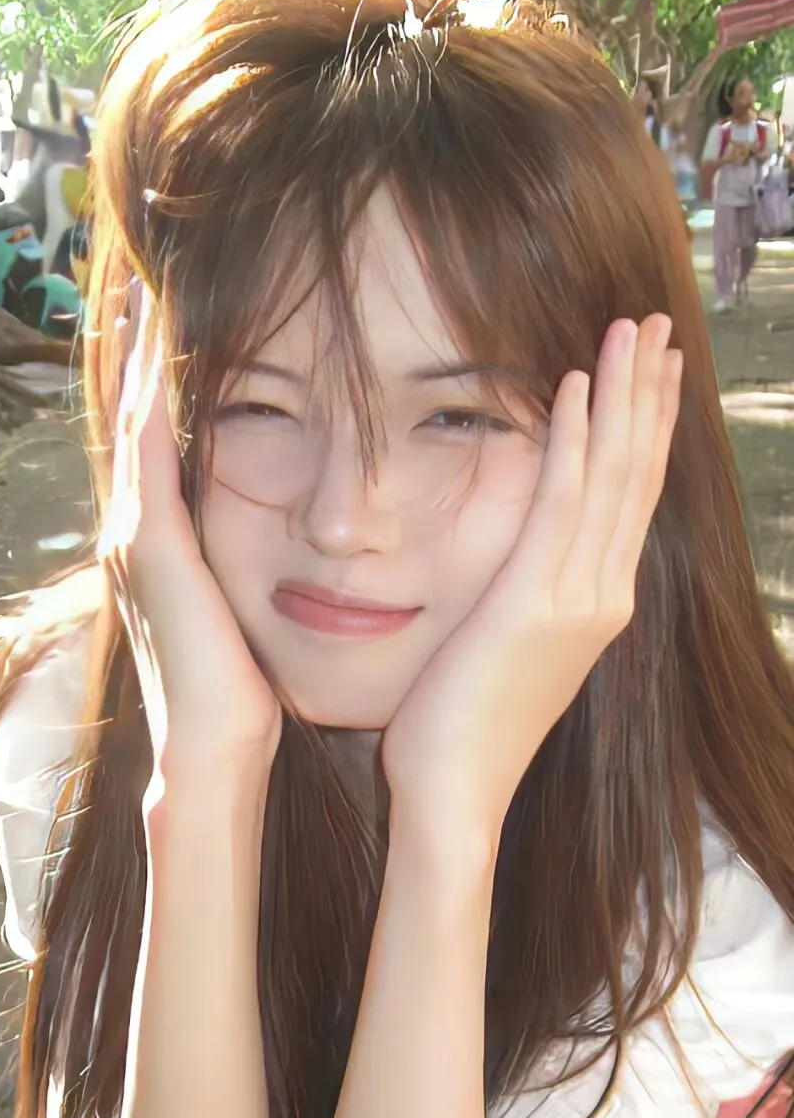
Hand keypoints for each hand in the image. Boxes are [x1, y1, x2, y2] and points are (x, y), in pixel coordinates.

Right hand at [100, 285, 281, 778]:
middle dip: (124, 339)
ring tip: (134, 272)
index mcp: (158, 544)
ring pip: (124, 411)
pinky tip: (156, 328)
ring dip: (128, 342)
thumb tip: (299, 542)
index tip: (161, 307)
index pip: (151, 436)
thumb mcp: (244, 617)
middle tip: (128, 260)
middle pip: (122, 408)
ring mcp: (133, 533)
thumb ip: (248, 572)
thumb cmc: (243, 704)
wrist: (213, 758)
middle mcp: (133, 529)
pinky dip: (147, 381)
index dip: (149, 372)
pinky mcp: (149, 542)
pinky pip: (145, 440)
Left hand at [381, 317, 681, 848]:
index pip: (632, 499)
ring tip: (632, 328)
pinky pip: (562, 503)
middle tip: (661, 324)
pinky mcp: (537, 603)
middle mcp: (604, 597)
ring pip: (612, 476)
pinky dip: (573, 440)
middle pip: (638, 475)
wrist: (456, 793)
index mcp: (598, 606)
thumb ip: (523, 601)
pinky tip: (575, 386)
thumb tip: (514, 567)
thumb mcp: (504, 650)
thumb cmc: (461, 731)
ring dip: (621, 395)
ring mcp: (579, 600)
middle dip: (649, 394)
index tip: (654, 370)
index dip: (645, 429)